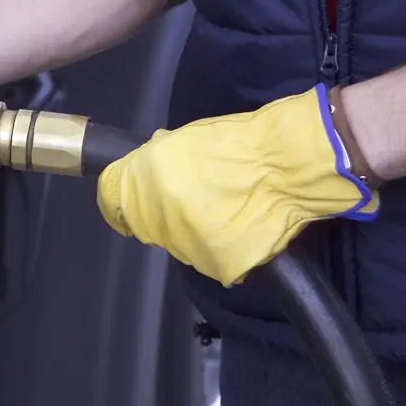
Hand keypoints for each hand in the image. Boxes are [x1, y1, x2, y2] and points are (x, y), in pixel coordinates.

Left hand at [96, 85, 378, 285]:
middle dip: (163, 214)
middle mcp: (160, 214)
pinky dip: (224, 248)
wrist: (293, 164)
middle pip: (146, 225)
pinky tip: (244, 227)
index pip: (111, 199)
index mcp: (146, 178)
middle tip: (200, 199)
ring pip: (179, 244)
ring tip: (229, 210)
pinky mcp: (218, 265)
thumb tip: (144, 173)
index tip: (132, 202)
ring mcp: (188, 244)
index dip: (121, 200)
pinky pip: (212, 260)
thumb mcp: (185, 140)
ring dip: (194, 233)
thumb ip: (156, 161)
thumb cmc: (246, 144)